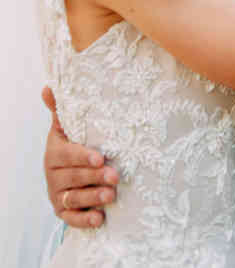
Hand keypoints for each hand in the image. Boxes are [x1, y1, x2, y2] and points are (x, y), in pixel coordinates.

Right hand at [42, 86, 118, 228]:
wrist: (65, 172)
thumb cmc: (71, 145)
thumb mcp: (65, 128)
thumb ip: (60, 110)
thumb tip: (48, 87)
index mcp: (55, 153)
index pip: (68, 155)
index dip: (83, 157)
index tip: (101, 157)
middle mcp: (54, 175)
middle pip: (74, 178)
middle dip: (94, 177)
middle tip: (115, 175)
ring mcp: (57, 195)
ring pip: (74, 198)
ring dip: (92, 197)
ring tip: (111, 195)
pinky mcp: (63, 211)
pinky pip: (71, 219)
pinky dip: (84, 220)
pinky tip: (100, 218)